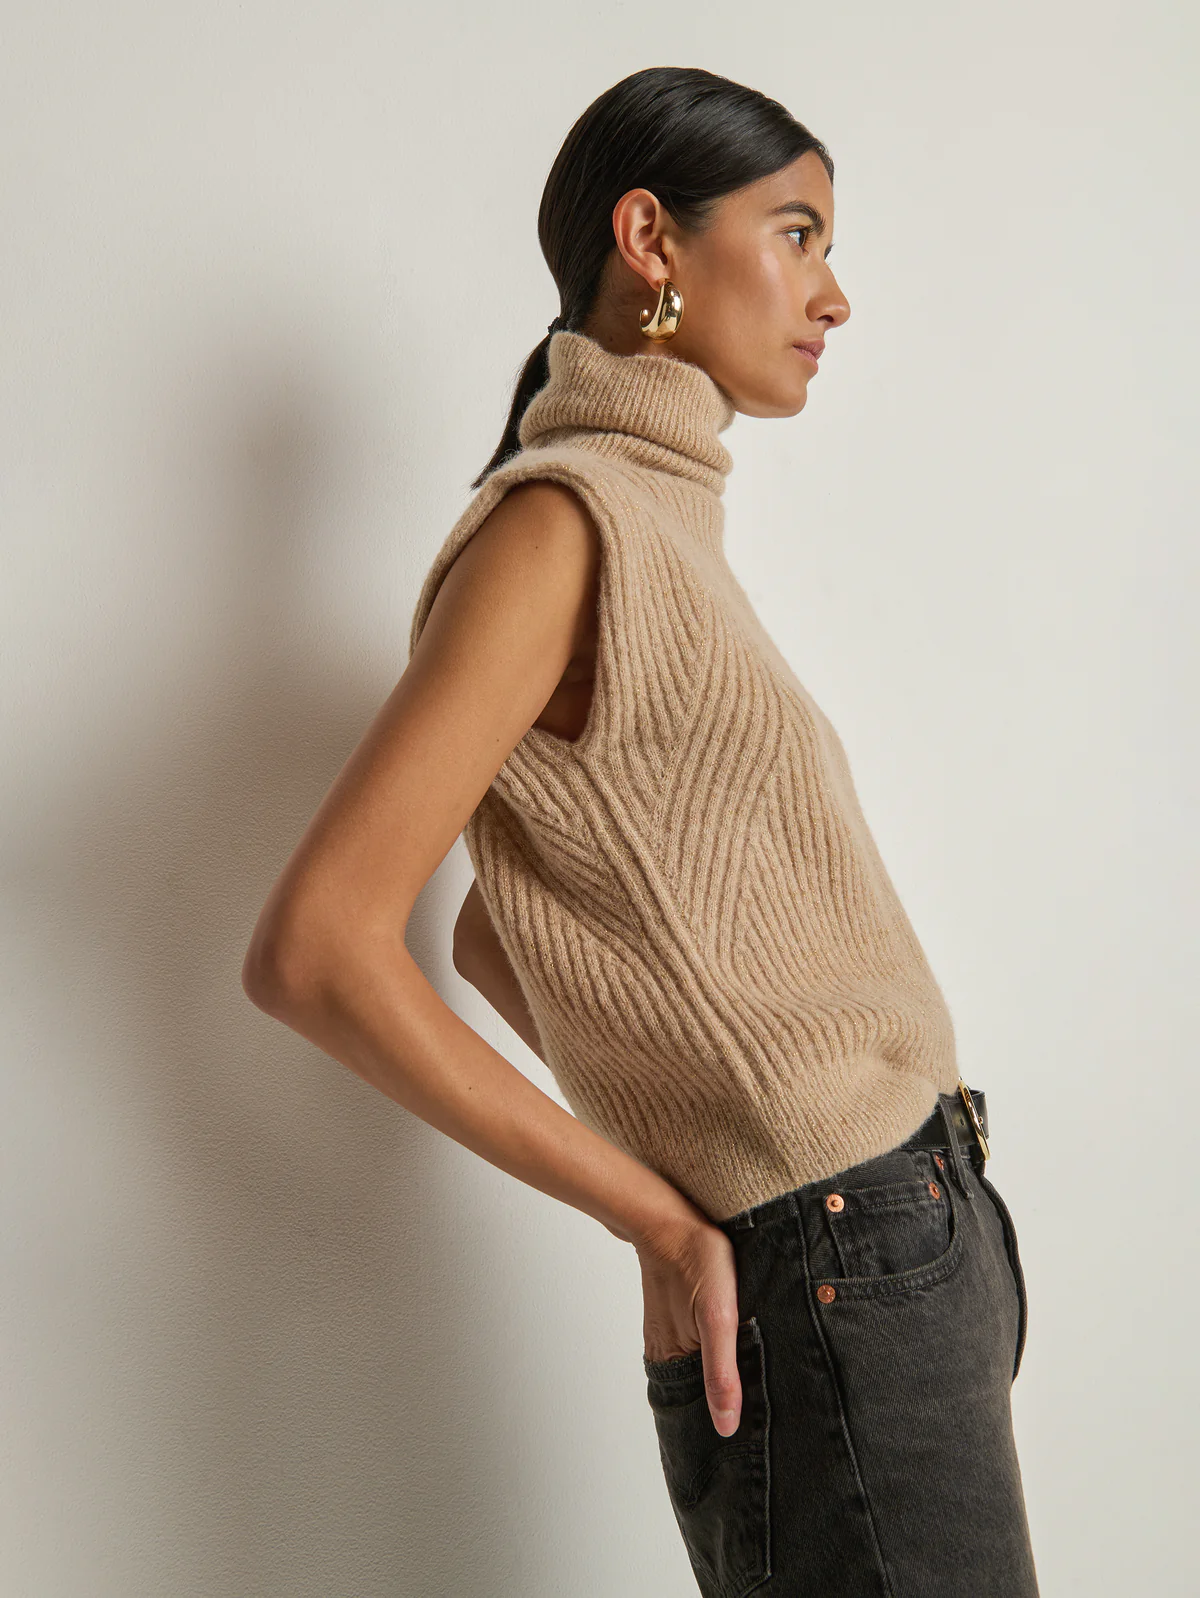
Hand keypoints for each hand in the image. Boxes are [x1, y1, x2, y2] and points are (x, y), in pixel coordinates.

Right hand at [636, 1213, 743, 1436]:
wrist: (673, 1218)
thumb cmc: (698, 1262)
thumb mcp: (718, 1318)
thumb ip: (721, 1373)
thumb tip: (726, 1427)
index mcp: (671, 1361)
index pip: (700, 1409)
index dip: (728, 1420)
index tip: (759, 1431)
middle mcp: (665, 1354)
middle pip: (698, 1392)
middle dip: (729, 1402)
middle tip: (769, 1410)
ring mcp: (668, 1333)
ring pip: (699, 1369)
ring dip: (725, 1377)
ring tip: (759, 1383)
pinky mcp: (676, 1315)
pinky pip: (697, 1346)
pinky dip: (717, 1354)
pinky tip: (738, 1349)